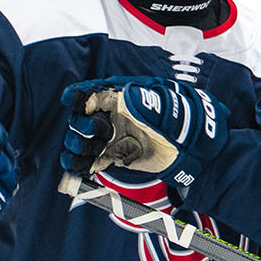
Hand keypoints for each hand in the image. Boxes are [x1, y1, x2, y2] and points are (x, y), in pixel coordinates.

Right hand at [60, 76, 227, 188]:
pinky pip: (90, 160)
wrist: (191, 147)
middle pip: (83, 118)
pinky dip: (80, 165)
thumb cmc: (178, 119)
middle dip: (80, 124)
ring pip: (83, 140)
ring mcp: (112, 137)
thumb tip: (121, 97)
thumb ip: (142, 100)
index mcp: (121, 98)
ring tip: (81, 152)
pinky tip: (78, 168)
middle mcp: (113, 117)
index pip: (93, 92)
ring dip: (76, 146)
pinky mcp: (114, 156)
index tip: (69, 99)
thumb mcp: (162, 105)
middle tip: (90, 131)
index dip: (78, 95)